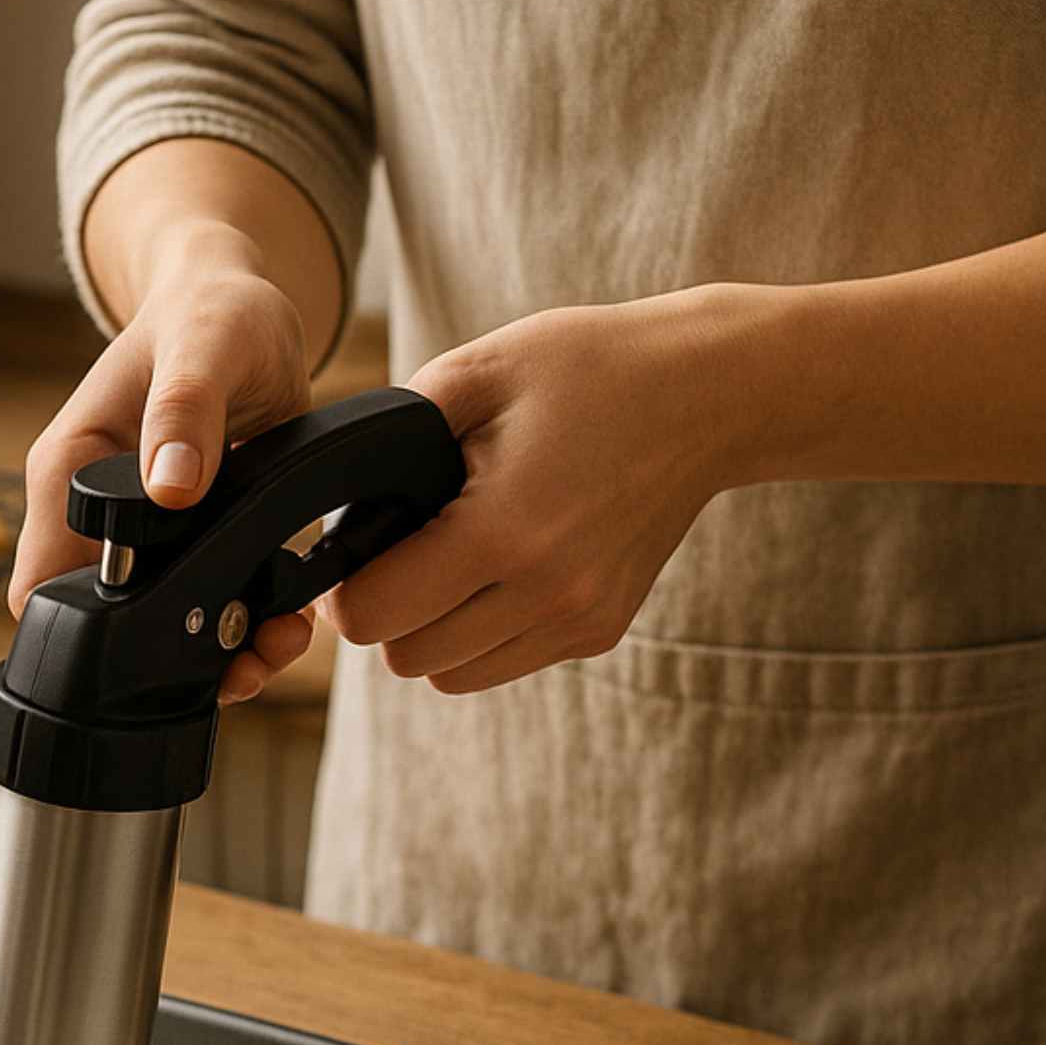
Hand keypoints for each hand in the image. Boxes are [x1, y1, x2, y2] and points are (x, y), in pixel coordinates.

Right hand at [12, 231, 319, 703]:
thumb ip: (184, 411)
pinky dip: (251, 631)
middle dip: (173, 660)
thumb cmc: (211, 313)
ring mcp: (147, 544)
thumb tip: (169, 488)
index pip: (42, 590)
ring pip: (164, 635)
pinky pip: (210, 614)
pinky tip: (291, 617)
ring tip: (281, 638)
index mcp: (70, 475)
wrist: (243, 311)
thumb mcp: (204, 346)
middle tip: (248, 657)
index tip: (165, 644)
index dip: (93, 637)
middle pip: (109, 629)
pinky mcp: (196, 549)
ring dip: (223, 657)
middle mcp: (99, 522)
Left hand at [319, 290, 750, 691]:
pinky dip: (481, 633)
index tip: (357, 547)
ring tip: (452, 559)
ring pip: (451, 676)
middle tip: (403, 549)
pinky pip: (502, 664)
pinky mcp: (598, 631)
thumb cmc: (589, 368)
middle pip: (406, 658)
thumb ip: (390, 438)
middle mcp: (545, 593)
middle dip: (388, 610)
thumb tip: (334, 504)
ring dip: (432, 631)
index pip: (375, 616)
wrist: (712, 394)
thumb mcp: (477, 370)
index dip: (346, 588)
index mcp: (502, 530)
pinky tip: (501, 568)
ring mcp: (578, 620)